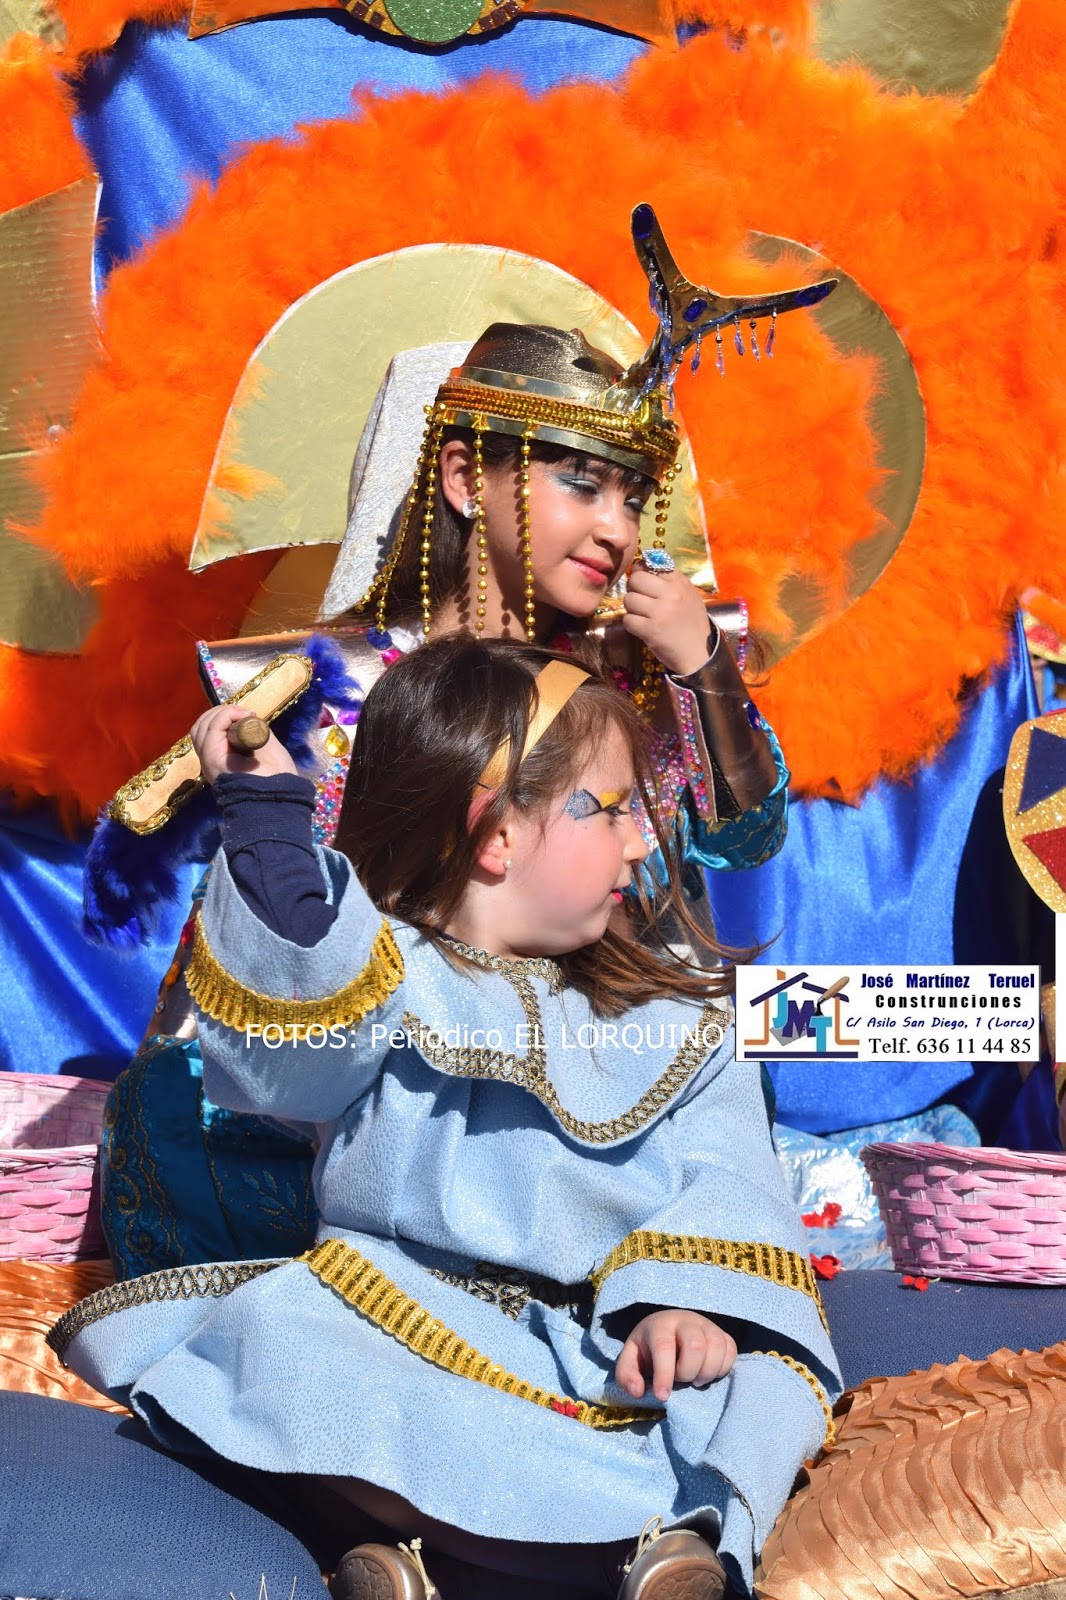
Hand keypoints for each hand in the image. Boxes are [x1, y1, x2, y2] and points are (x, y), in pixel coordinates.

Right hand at [190, 704, 296, 784]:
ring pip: (201, 727)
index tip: (247, 715)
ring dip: (222, 713)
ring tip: (243, 715)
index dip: (223, 718)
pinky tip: (243, 716)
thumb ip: (253, 733)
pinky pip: (211, 729)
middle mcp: (210, 761)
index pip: (207, 733)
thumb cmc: (278, 777)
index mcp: (221, 760)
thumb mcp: (266, 747)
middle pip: (200, 728)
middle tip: (243, 714)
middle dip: (219, 713)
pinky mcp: (212, 759)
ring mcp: (209, 760)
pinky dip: (225, 716)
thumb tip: (249, 719)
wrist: (280, 797)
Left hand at [615, 1309, 736, 1401]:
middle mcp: (686, 1320)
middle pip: (695, 1345)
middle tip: (680, 1380)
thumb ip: (626, 1375)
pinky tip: (708, 1373)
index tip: (662, 1396)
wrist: (668, 1329)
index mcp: (660, 1325)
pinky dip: (722, 1367)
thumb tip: (638, 1391)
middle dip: (688, 1371)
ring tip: (695, 1380)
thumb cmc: (648, 1349)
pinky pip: (731, 1350)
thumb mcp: (630, 1359)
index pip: (664, 1347)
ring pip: (717, 1346)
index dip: (664, 1374)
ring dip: (707, 1371)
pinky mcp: (722, 1334)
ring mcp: (707, 1325)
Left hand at [622, 566, 713, 677]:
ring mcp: (660, 612)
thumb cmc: (692, 623)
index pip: (650, 564)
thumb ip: (669, 581)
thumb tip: (642, 565)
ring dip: (632, 609)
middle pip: (635, 578)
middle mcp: (671, 593)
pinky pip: (628, 619)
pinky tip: (643, 629)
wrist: (699, 653)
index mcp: (680, 582)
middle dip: (633, 589)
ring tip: (644, 616)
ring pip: (629, 599)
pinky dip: (632, 625)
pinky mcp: (650, 630)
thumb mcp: (688, 595)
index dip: (642, 573)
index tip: (643, 583)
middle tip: (640, 600)